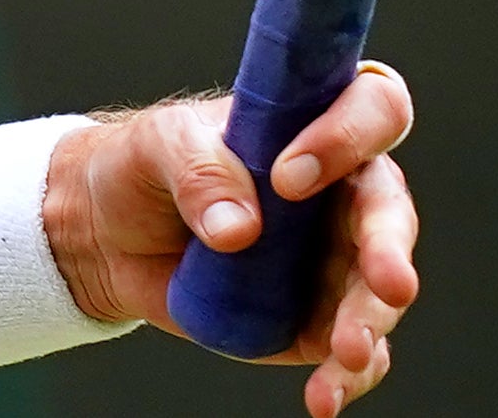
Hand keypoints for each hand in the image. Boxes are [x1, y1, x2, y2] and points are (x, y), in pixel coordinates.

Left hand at [44, 68, 418, 415]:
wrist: (106, 234)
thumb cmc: (144, 166)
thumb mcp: (158, 145)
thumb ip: (199, 170)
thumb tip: (239, 229)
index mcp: (313, 126)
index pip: (370, 109)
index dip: (348, 136)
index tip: (289, 177)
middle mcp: (338, 192)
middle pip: (389, 210)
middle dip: (390, 249)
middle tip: (389, 284)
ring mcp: (332, 260)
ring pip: (378, 290)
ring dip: (370, 322)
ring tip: (346, 351)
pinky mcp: (314, 319)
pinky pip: (352, 351)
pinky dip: (346, 376)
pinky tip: (323, 395)